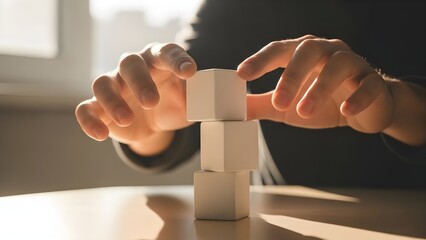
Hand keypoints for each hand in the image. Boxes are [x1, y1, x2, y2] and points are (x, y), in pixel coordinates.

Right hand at [75, 43, 196, 154]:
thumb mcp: (190, 101)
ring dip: (112, 100)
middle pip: (129, 64)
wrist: (157, 121)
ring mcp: (115, 85)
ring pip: (102, 83)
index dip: (177, 60)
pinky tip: (100, 135)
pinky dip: (89, 121)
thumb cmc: (174, 102)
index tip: (189, 72)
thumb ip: (196, 97)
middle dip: (140, 82)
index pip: (167, 52)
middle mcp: (134, 68)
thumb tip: (200, 100)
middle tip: (152, 101)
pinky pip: (86, 108)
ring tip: (127, 119)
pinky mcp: (100, 106)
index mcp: (159, 60)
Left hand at [238, 35, 393, 133]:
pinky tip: (346, 110)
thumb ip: (261, 104)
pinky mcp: (374, 82)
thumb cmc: (320, 102)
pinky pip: (368, 84)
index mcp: (302, 54)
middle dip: (291, 75)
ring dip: (319, 88)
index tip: (241, 74)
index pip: (278, 50)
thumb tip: (234, 110)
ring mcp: (353, 64)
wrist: (364, 110)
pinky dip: (357, 96)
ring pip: (338, 66)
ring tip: (303, 111)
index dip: (260, 60)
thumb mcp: (285, 106)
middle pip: (308, 51)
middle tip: (278, 102)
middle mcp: (327, 52)